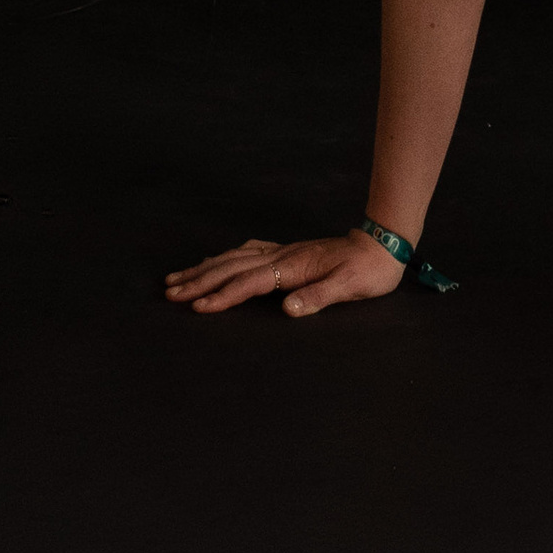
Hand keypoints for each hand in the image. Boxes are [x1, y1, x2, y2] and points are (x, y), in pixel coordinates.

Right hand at [164, 229, 407, 318]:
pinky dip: (225, 257)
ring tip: (178, 278)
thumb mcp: (350, 286)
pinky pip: (247, 252)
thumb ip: (319, 297)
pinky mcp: (287, 251)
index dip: (224, 295)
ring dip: (205, 268)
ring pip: (235, 257)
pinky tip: (216, 260)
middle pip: (233, 266)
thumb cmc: (368, 270)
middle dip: (200, 281)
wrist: (383, 244)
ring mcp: (283, 251)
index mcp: (294, 266)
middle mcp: (283, 255)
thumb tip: (289, 309)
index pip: (250, 282)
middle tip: (170, 293)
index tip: (197, 307)